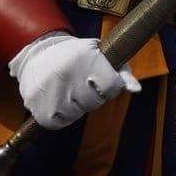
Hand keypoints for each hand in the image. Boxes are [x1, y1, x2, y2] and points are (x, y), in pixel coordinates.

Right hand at [8, 32, 141, 129]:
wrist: (38, 54)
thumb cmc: (78, 56)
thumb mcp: (101, 54)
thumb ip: (122, 72)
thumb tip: (136, 89)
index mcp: (86, 58)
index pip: (112, 86)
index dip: (110, 85)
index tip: (101, 77)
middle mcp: (66, 74)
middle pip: (95, 101)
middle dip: (93, 94)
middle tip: (81, 81)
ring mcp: (51, 93)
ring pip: (78, 113)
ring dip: (77, 105)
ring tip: (68, 88)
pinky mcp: (40, 109)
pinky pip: (61, 122)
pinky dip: (63, 114)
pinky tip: (58, 98)